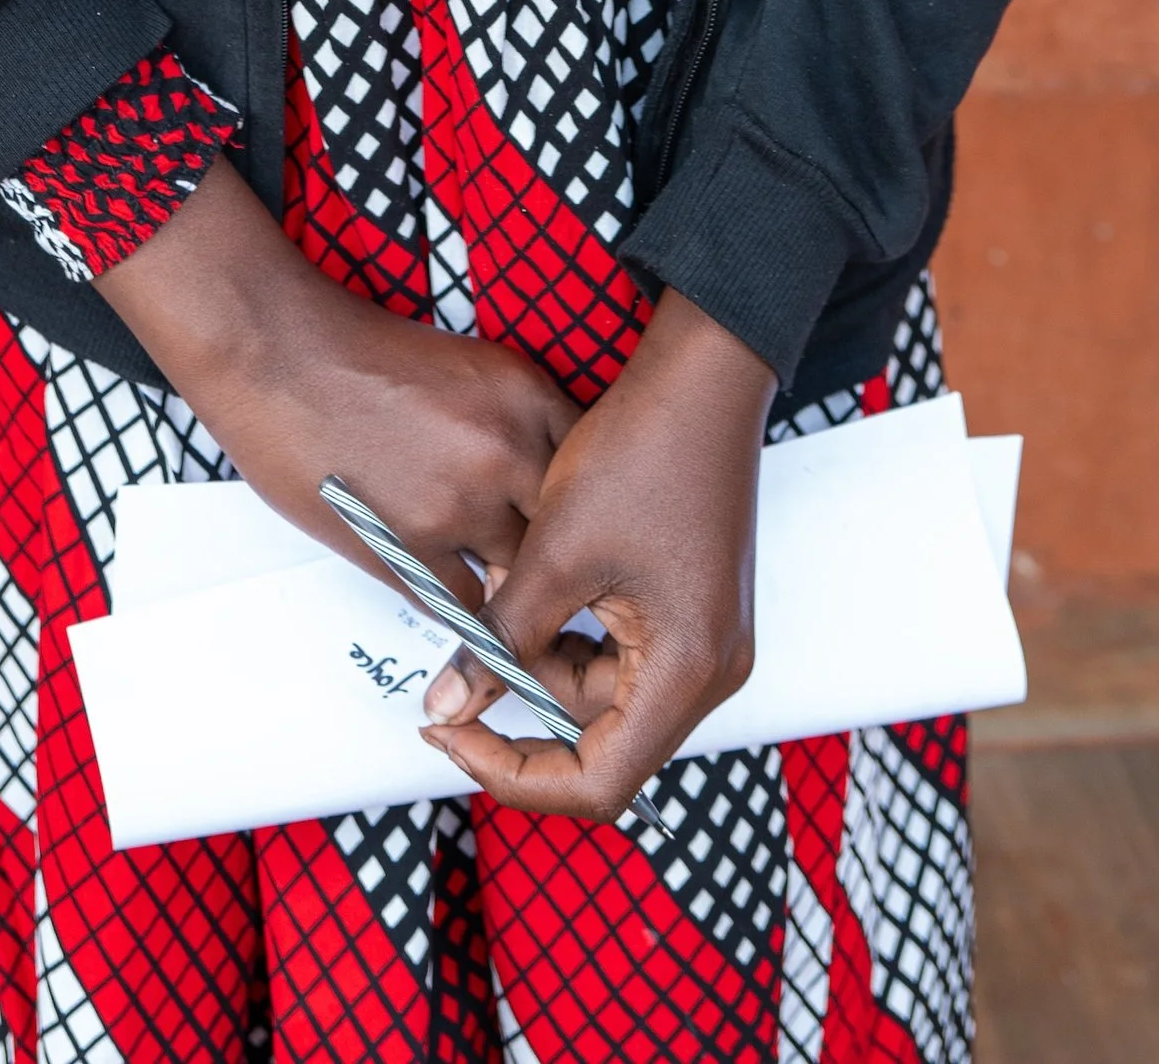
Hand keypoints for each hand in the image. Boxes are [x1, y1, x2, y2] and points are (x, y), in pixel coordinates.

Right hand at [93, 156, 577, 601]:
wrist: (277, 350)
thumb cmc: (359, 353)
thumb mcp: (468, 366)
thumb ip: (514, 421)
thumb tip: (541, 478)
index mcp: (524, 395)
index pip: (591, 470)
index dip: (590, 507)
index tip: (593, 533)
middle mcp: (503, 450)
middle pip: (564, 532)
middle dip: (562, 559)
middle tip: (569, 589)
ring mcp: (455, 507)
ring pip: (516, 579)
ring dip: (513, 593)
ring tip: (523, 614)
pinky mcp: (406, 551)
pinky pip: (460, 608)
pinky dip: (462, 612)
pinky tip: (467, 614)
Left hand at [420, 289, 775, 820]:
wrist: (701, 376)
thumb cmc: (644, 451)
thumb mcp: (555, 551)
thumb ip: (500, 639)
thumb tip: (449, 704)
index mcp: (687, 670)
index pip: (599, 782)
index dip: (518, 774)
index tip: (457, 737)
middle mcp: (709, 670)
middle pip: (602, 739)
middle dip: (523, 704)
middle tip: (459, 667)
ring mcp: (704, 640)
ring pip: (604, 693)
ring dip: (542, 663)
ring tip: (500, 604)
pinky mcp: (689, 610)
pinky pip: (619, 653)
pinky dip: (568, 635)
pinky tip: (534, 590)